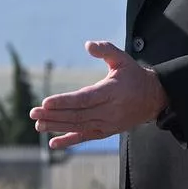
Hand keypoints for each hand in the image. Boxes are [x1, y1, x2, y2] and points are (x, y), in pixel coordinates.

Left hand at [29, 41, 169, 149]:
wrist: (154, 99)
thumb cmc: (134, 76)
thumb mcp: (123, 59)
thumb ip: (106, 50)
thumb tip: (88, 45)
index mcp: (111, 92)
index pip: (84, 99)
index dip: (64, 102)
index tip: (46, 102)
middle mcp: (109, 111)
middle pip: (77, 115)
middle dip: (54, 115)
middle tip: (33, 113)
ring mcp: (107, 124)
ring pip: (79, 126)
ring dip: (57, 126)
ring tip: (38, 124)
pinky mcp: (106, 131)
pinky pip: (85, 137)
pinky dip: (69, 141)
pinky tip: (53, 143)